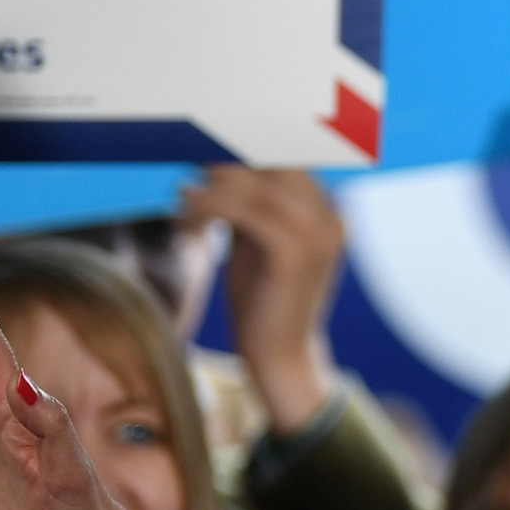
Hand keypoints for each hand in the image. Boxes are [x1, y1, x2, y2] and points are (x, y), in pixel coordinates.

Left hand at [177, 168, 344, 434]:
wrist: (281, 359)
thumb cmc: (264, 303)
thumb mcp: (257, 244)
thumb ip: (250, 207)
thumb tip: (212, 165)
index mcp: (325, 212)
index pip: (284, 158)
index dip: (240, 150)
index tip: (200, 154)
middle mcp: (328, 216)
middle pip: (271, 162)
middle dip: (223, 163)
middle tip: (187, 175)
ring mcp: (317, 233)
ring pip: (250, 184)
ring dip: (206, 190)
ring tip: (182, 204)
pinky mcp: (294, 253)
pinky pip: (242, 210)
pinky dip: (206, 210)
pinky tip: (188, 226)